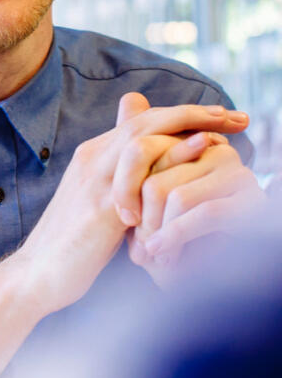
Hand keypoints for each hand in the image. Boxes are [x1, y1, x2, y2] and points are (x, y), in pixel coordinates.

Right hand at [16, 93, 248, 313]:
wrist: (37, 273)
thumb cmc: (73, 243)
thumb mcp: (98, 204)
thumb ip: (121, 183)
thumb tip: (153, 171)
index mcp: (92, 157)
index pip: (140, 122)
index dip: (180, 115)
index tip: (220, 118)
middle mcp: (92, 159)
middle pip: (143, 121)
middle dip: (191, 113)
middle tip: (234, 115)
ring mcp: (94, 181)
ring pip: (140, 137)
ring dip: (186, 126)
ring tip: (223, 125)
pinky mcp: (100, 208)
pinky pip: (140, 176)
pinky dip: (172, 158)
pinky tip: (199, 152)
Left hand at [128, 134, 263, 287]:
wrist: (202, 282)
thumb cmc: (170, 233)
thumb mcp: (148, 191)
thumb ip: (140, 148)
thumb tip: (129, 95)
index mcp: (196, 143)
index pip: (146, 150)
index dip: (128, 186)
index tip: (124, 217)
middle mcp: (220, 154)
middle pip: (156, 174)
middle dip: (142, 214)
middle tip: (136, 244)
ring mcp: (239, 177)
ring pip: (175, 194)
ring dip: (158, 231)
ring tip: (150, 254)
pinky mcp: (252, 206)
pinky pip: (203, 215)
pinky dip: (177, 237)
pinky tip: (163, 255)